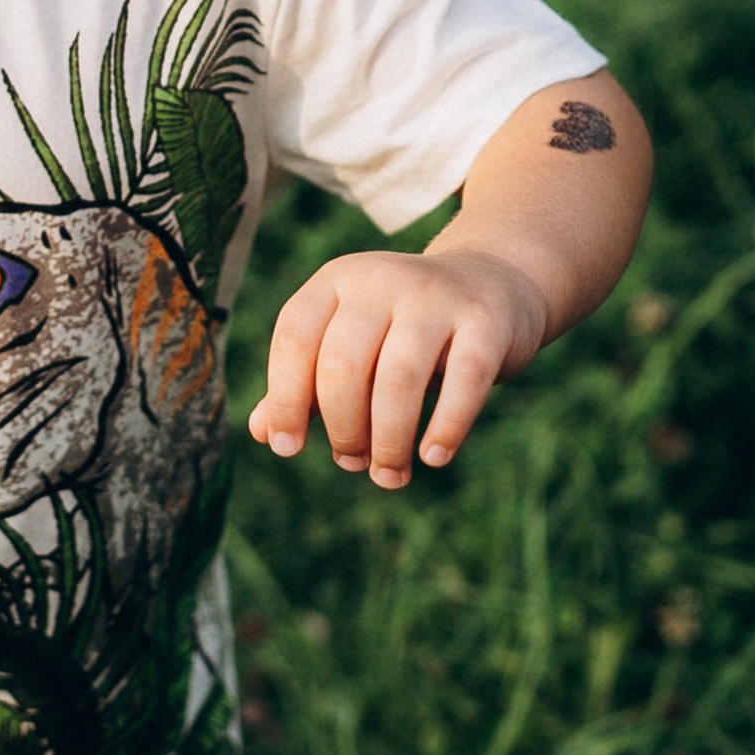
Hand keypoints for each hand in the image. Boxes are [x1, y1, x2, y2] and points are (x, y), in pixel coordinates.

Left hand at [248, 246, 549, 486]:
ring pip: (399, 378)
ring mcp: (437, 296)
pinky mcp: (485, 320)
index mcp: (338, 280)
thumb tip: (261, 432)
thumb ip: (306, 382)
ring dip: (388, 441)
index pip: (295, 337)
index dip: (284, 398)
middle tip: (353, 462)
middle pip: (343, 365)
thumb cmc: (404, 327)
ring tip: (388, 475)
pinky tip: (433, 457)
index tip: (288, 447)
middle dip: (342, 428)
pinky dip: (446, 427)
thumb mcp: (352, 343)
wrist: (492, 283)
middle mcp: (382, 279)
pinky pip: (464, 382)